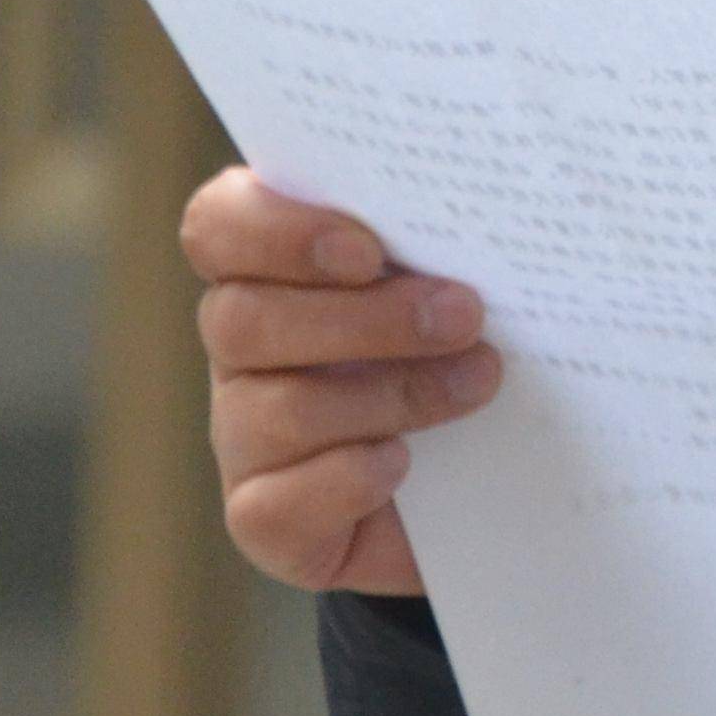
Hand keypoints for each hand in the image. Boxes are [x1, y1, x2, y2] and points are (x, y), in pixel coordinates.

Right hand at [180, 164, 500, 593]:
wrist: (489, 477)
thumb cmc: (466, 345)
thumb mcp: (459, 278)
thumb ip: (444, 235)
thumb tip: (499, 196)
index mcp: (272, 268)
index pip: (217, 227)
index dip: (275, 232)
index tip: (369, 249)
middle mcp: (244, 350)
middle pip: (241, 321)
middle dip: (366, 318)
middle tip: (465, 314)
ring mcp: (244, 438)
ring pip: (277, 411)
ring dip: (391, 393)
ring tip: (478, 379)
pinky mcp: (265, 519)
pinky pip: (278, 503)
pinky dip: (351, 479)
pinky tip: (405, 462)